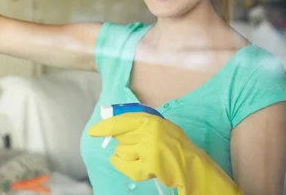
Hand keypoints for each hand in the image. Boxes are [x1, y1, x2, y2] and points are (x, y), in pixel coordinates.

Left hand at [88, 112, 241, 193]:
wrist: (191, 163)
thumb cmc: (174, 143)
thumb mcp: (159, 125)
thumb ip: (139, 123)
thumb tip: (113, 123)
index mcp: (150, 120)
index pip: (121, 121)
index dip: (105, 126)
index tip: (94, 131)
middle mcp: (148, 132)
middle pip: (120, 138)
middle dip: (124, 142)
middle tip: (139, 144)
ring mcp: (148, 149)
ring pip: (121, 151)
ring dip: (126, 154)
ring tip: (142, 155)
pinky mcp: (149, 165)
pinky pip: (125, 165)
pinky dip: (123, 165)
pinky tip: (131, 164)